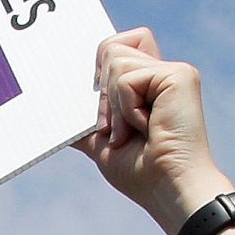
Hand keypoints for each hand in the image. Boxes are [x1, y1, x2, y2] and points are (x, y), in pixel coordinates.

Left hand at [78, 27, 231, 232]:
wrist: (165, 188)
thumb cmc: (141, 173)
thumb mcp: (102, 143)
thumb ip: (85, 124)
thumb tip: (54, 122)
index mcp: (149, 84)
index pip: (116, 46)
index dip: (99, 69)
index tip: (100, 106)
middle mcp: (163, 72)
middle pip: (111, 48)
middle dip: (103, 95)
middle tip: (119, 129)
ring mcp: (173, 72)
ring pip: (115, 61)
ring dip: (115, 107)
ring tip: (134, 131)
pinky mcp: (179, 75)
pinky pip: (127, 79)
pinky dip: (126, 109)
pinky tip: (147, 127)